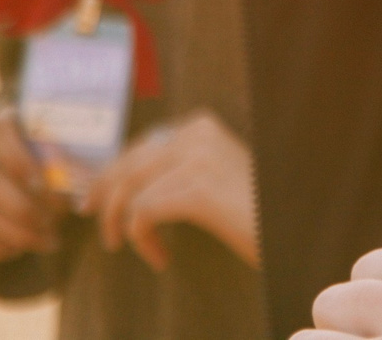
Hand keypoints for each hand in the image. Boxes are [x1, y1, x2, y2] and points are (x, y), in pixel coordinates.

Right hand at [0, 104, 62, 263]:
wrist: (28, 170)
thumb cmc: (58, 157)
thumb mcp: (67, 151)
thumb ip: (74, 166)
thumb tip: (85, 202)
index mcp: (1, 124)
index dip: (19, 161)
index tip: (44, 185)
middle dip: (22, 207)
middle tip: (53, 224)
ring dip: (14, 232)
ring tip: (46, 241)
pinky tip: (19, 250)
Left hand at [84, 108, 259, 270]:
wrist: (288, 228)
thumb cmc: (250, 211)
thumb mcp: (212, 176)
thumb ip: (176, 168)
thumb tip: (120, 180)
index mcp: (200, 125)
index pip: (140, 146)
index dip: (110, 173)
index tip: (93, 198)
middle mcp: (197, 133)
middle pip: (128, 165)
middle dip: (103, 196)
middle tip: (95, 223)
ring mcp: (199, 158)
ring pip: (129, 190)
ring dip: (117, 223)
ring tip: (122, 245)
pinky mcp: (198, 190)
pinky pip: (143, 214)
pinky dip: (142, 240)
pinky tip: (159, 257)